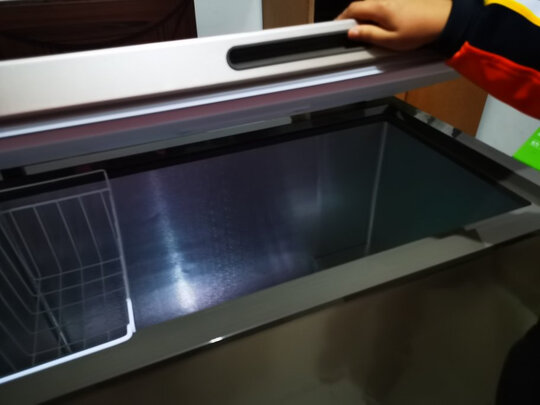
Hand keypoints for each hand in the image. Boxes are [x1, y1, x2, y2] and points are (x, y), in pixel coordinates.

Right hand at [337, 0, 451, 50]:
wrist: (444, 19)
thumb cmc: (419, 31)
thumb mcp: (391, 40)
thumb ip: (369, 35)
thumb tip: (352, 32)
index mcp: (379, 8)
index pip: (353, 9)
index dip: (342, 18)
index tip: (337, 26)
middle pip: (362, 4)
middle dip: (353, 15)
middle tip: (350, 29)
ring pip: (373, 3)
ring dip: (366, 13)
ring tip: (366, 27)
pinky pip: (384, 3)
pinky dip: (377, 11)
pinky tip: (382, 22)